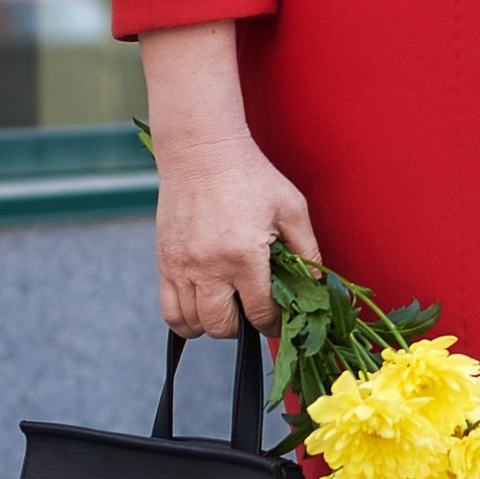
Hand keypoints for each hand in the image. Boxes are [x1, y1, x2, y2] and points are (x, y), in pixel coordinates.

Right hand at [153, 130, 316, 337]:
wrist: (200, 150)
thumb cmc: (250, 175)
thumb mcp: (291, 207)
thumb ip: (308, 249)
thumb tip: (315, 284)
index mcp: (244, 255)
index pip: (259, 313)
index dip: (273, 324)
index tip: (277, 321)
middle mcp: (209, 267)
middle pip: (223, 326)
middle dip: (242, 328)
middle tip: (251, 312)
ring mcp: (182, 267)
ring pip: (193, 324)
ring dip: (213, 325)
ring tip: (227, 308)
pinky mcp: (164, 262)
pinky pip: (169, 311)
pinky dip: (185, 320)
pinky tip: (202, 306)